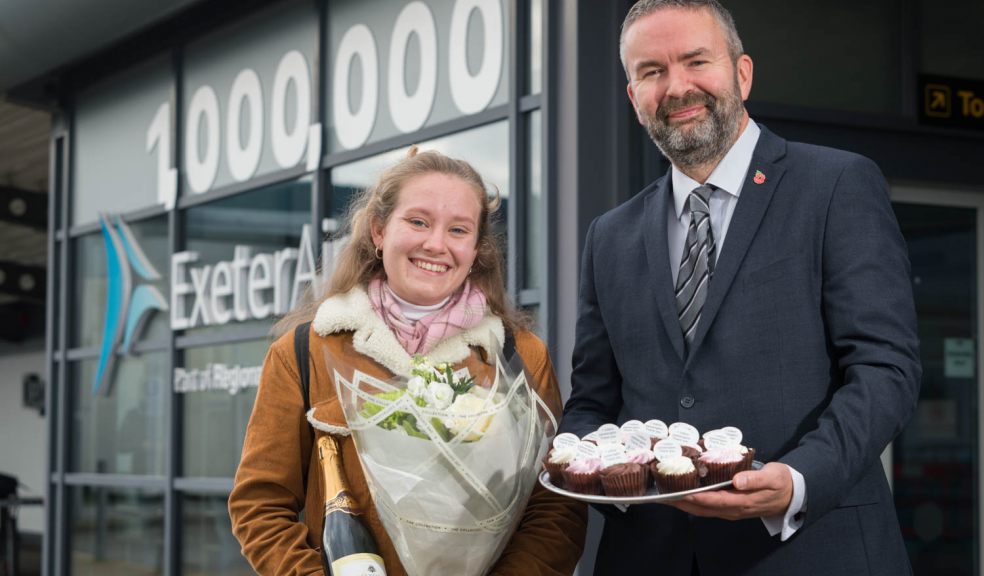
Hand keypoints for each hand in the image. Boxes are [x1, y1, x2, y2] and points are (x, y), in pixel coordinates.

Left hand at [667, 462, 792, 519]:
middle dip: (683, 504)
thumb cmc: (781, 482)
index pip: (715, 501)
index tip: (680, 493)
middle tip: (664, 498)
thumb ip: (755, 479)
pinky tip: (685, 497)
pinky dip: (695, 504)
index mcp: (743, 502)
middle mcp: (735, 509)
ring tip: (668, 498)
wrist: (793, 494)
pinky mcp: (732, 507)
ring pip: (704, 511)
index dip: (697, 498)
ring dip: (686, 506)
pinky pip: (709, 508)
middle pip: (704, 509)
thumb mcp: (773, 477)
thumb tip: (737, 480)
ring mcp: (733, 511)